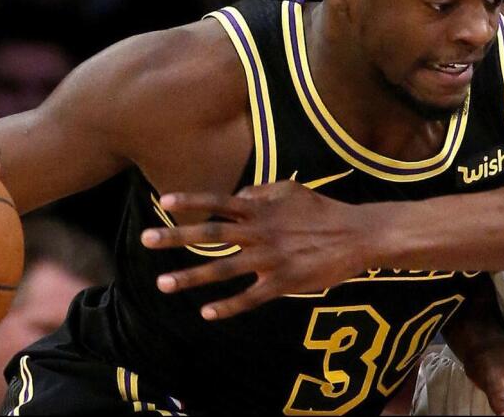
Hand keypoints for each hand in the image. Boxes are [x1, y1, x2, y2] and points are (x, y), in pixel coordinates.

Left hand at [140, 180, 371, 319]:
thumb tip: (236, 193)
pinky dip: (228, 306)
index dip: (191, 202)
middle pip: (211, 234)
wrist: (358, 235)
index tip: (163, 203)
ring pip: (223, 269)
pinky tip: (207, 313)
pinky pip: (251, 297)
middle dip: (176, 238)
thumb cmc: (323, 211)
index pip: (219, 202)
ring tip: (163, 283)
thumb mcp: (291, 190)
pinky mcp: (284, 283)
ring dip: (191, 276)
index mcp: (261, 209)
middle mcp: (261, 232)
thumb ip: (261, 190)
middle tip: (145, 240)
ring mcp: (271, 259)